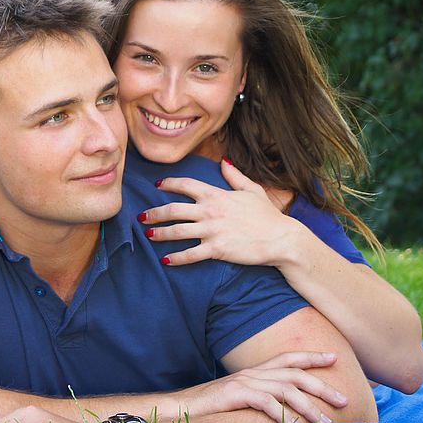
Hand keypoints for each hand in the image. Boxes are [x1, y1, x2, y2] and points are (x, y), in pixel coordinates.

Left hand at [142, 159, 303, 266]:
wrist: (281, 238)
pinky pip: (190, 254)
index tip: (157, 185)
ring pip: (177, 231)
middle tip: (141, 216)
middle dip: (154, 213)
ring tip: (148, 235)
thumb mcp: (253, 190)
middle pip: (174, 209)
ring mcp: (212, 231)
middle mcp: (210, 211)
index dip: (169, 183)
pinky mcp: (216, 250)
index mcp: (217, 195)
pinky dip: (175, 258)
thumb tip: (223, 162)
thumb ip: (235, 176)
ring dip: (159, 233)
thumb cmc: (268, 216)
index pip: (186, 185)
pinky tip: (165, 260)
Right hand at [169, 351, 347, 422]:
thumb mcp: (241, 395)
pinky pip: (266, 403)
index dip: (312, 356)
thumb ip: (261, 395)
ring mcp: (244, 382)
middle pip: (295, 374)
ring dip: (309, 406)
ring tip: (326, 422)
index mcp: (255, 371)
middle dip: (322, 386)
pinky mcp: (236, 395)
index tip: (335, 357)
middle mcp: (253, 373)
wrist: (183, 408)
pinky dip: (285, 415)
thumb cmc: (213, 406)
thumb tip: (283, 405)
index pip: (288, 358)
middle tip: (343, 399)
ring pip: (286, 389)